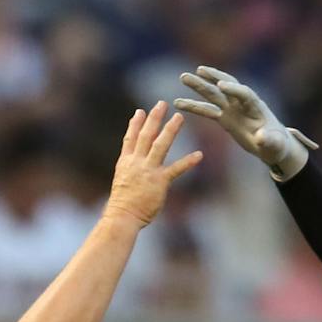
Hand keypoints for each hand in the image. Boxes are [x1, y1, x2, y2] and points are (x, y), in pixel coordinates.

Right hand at [104, 102, 202, 227]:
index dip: (135, 124)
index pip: (130, 139)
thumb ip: (128, 172)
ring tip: (179, 117)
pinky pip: (176, 169)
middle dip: (154, 119)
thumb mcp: (121, 183)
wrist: (122, 217)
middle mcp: (137, 163)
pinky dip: (188, 161)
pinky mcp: (160, 182)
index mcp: (126, 163)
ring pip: (160, 145)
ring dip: (170, 129)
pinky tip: (199, 155)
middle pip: (146, 135)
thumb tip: (133, 168)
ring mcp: (148, 171)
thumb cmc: (122, 205)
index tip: (140, 112)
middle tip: (162, 104)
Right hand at [174, 66, 316, 179]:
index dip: (234, 89)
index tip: (221, 86)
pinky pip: (207, 110)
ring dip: (198, 86)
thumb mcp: (275, 144)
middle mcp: (242, 103)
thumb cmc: (276, 144)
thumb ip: (268, 140)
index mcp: (256, 106)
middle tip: (198, 70)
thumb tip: (260, 137)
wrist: (272, 144)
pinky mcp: (224, 117)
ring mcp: (232, 108)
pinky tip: (178, 103)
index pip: (244, 93)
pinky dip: (194, 106)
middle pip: (225, 86)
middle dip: (212, 78)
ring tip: (183, 77)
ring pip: (213, 94)